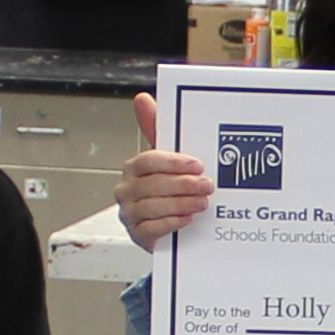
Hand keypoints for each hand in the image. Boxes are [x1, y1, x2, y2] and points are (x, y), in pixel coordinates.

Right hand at [118, 99, 212, 246]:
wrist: (171, 224)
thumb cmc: (169, 188)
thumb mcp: (168, 160)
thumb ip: (157, 130)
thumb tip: (142, 99)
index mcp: (134, 168)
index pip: (147, 161)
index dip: (172, 163)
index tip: (196, 164)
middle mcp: (127, 190)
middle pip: (151, 185)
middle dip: (182, 185)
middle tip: (207, 185)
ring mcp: (129, 214)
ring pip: (152, 207)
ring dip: (181, 204)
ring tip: (202, 203)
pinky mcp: (137, 235)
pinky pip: (151, 229)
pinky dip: (172, 223)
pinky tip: (187, 219)